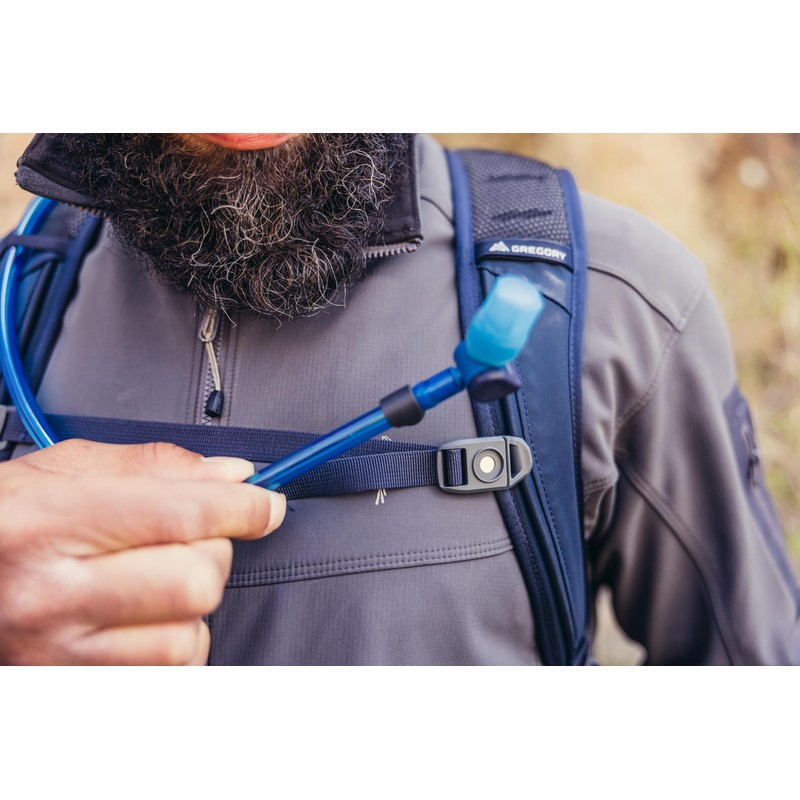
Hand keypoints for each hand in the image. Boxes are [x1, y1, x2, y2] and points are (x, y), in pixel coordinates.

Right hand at [0, 439, 284, 664]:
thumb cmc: (6, 519)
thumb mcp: (67, 468)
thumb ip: (156, 466)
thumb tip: (233, 474)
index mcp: (50, 522)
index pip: (181, 515)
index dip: (243, 507)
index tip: (267, 504)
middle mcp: (52, 594)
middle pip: (198, 580)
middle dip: (214, 552)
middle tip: (189, 539)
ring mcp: (60, 652)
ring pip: (191, 635)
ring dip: (193, 605)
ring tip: (154, 581)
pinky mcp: (71, 687)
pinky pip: (169, 672)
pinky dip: (176, 641)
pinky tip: (145, 617)